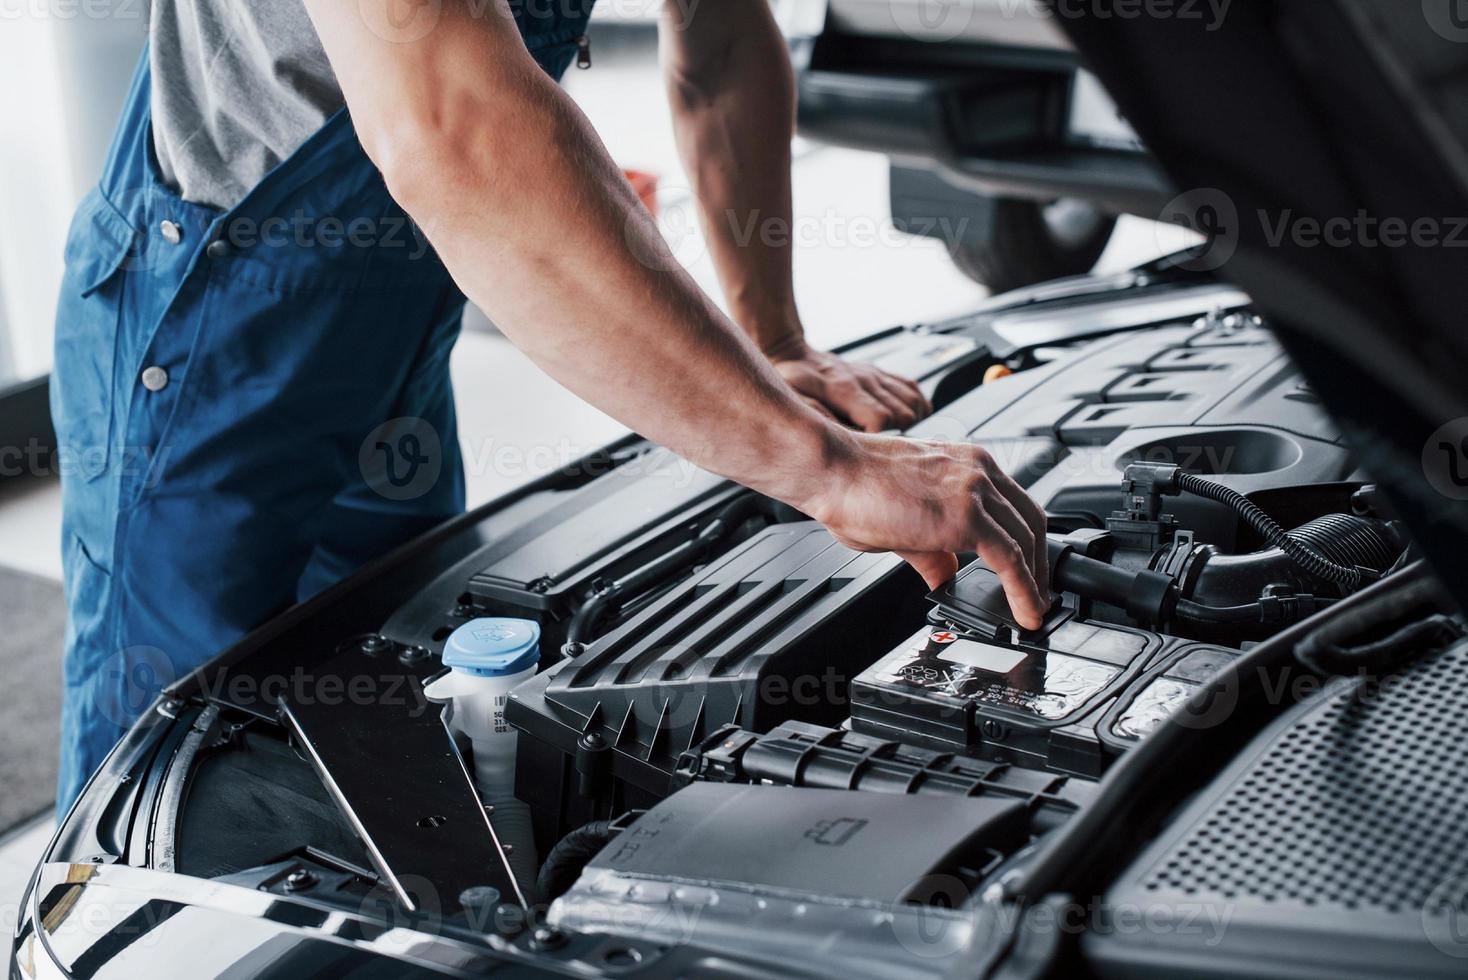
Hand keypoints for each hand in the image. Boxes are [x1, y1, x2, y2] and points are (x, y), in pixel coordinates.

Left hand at [766, 339, 931, 432]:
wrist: (793, 355)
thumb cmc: (790, 380)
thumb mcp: (793, 401)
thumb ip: (816, 417)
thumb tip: (838, 438)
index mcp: (844, 389)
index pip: (881, 417)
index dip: (880, 437)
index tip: (869, 447)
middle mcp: (865, 380)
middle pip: (904, 413)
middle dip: (898, 434)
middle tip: (880, 445)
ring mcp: (875, 376)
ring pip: (914, 401)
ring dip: (911, 421)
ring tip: (894, 435)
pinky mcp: (879, 373)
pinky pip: (912, 388)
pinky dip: (917, 405)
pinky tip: (905, 418)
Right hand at [803, 432, 1050, 629]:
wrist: (833, 469)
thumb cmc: (854, 483)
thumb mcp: (903, 519)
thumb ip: (932, 548)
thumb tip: (945, 573)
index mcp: (966, 464)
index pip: (1015, 505)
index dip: (1028, 543)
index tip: (1028, 569)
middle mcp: (978, 471)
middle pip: (1031, 521)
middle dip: (1039, 564)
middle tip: (1037, 595)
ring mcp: (975, 491)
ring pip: (1028, 541)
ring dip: (1035, 582)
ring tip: (1033, 610)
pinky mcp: (966, 518)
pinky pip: (1010, 560)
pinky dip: (1023, 590)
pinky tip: (1024, 611)